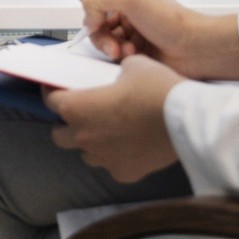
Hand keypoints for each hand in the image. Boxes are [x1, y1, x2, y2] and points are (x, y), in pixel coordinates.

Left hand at [44, 55, 182, 181]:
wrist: (188, 121)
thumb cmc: (155, 88)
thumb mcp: (133, 65)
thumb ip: (115, 73)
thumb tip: (119, 77)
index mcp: (78, 108)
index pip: (51, 102)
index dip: (51, 93)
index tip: (55, 89)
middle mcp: (84, 137)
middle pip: (59, 135)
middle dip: (66, 124)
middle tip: (82, 113)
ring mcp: (103, 159)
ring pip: (85, 153)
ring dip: (91, 142)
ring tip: (109, 131)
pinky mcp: (124, 173)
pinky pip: (112, 164)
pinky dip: (116, 156)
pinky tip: (131, 146)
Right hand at [79, 0, 238, 79]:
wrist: (195, 49)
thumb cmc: (171, 20)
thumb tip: (87, 19)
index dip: (91, 7)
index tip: (99, 19)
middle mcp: (124, 5)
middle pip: (92, 18)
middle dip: (100, 33)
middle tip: (113, 44)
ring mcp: (128, 26)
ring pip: (100, 36)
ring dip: (110, 45)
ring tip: (127, 50)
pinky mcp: (132, 46)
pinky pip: (112, 50)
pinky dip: (120, 54)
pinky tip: (134, 54)